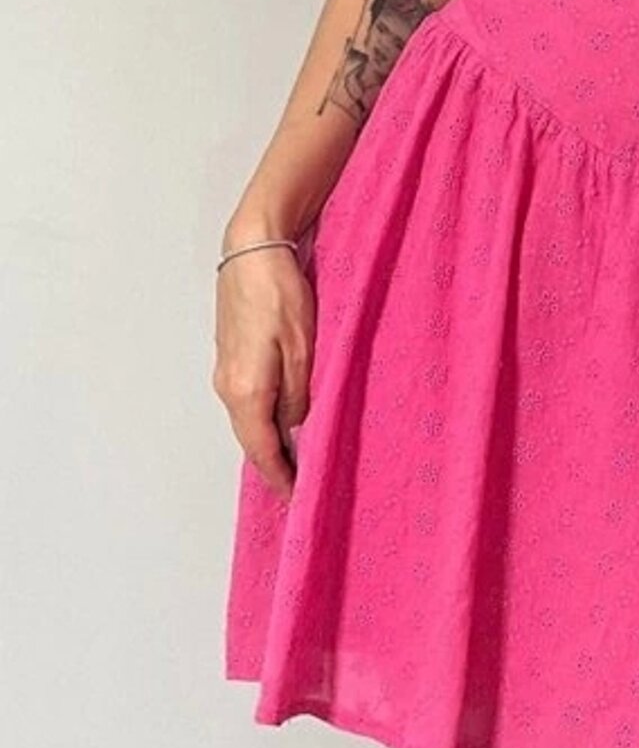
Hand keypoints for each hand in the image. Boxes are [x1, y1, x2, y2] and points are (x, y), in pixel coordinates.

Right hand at [212, 238, 314, 500]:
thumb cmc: (280, 292)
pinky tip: (281, 417)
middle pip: (250, 439)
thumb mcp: (303, 346)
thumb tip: (296, 426)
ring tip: (293, 457)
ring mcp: (225, 370)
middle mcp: (228, 386)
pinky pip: (245, 398)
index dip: (279, 476)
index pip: (262, 449)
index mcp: (247, 390)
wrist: (252, 249)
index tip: (295, 498)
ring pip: (247, 418)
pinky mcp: (229, 354)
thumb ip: (299, 393)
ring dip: (267, 439)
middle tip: (297, 484)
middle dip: (272, 464)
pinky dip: (261, 416)